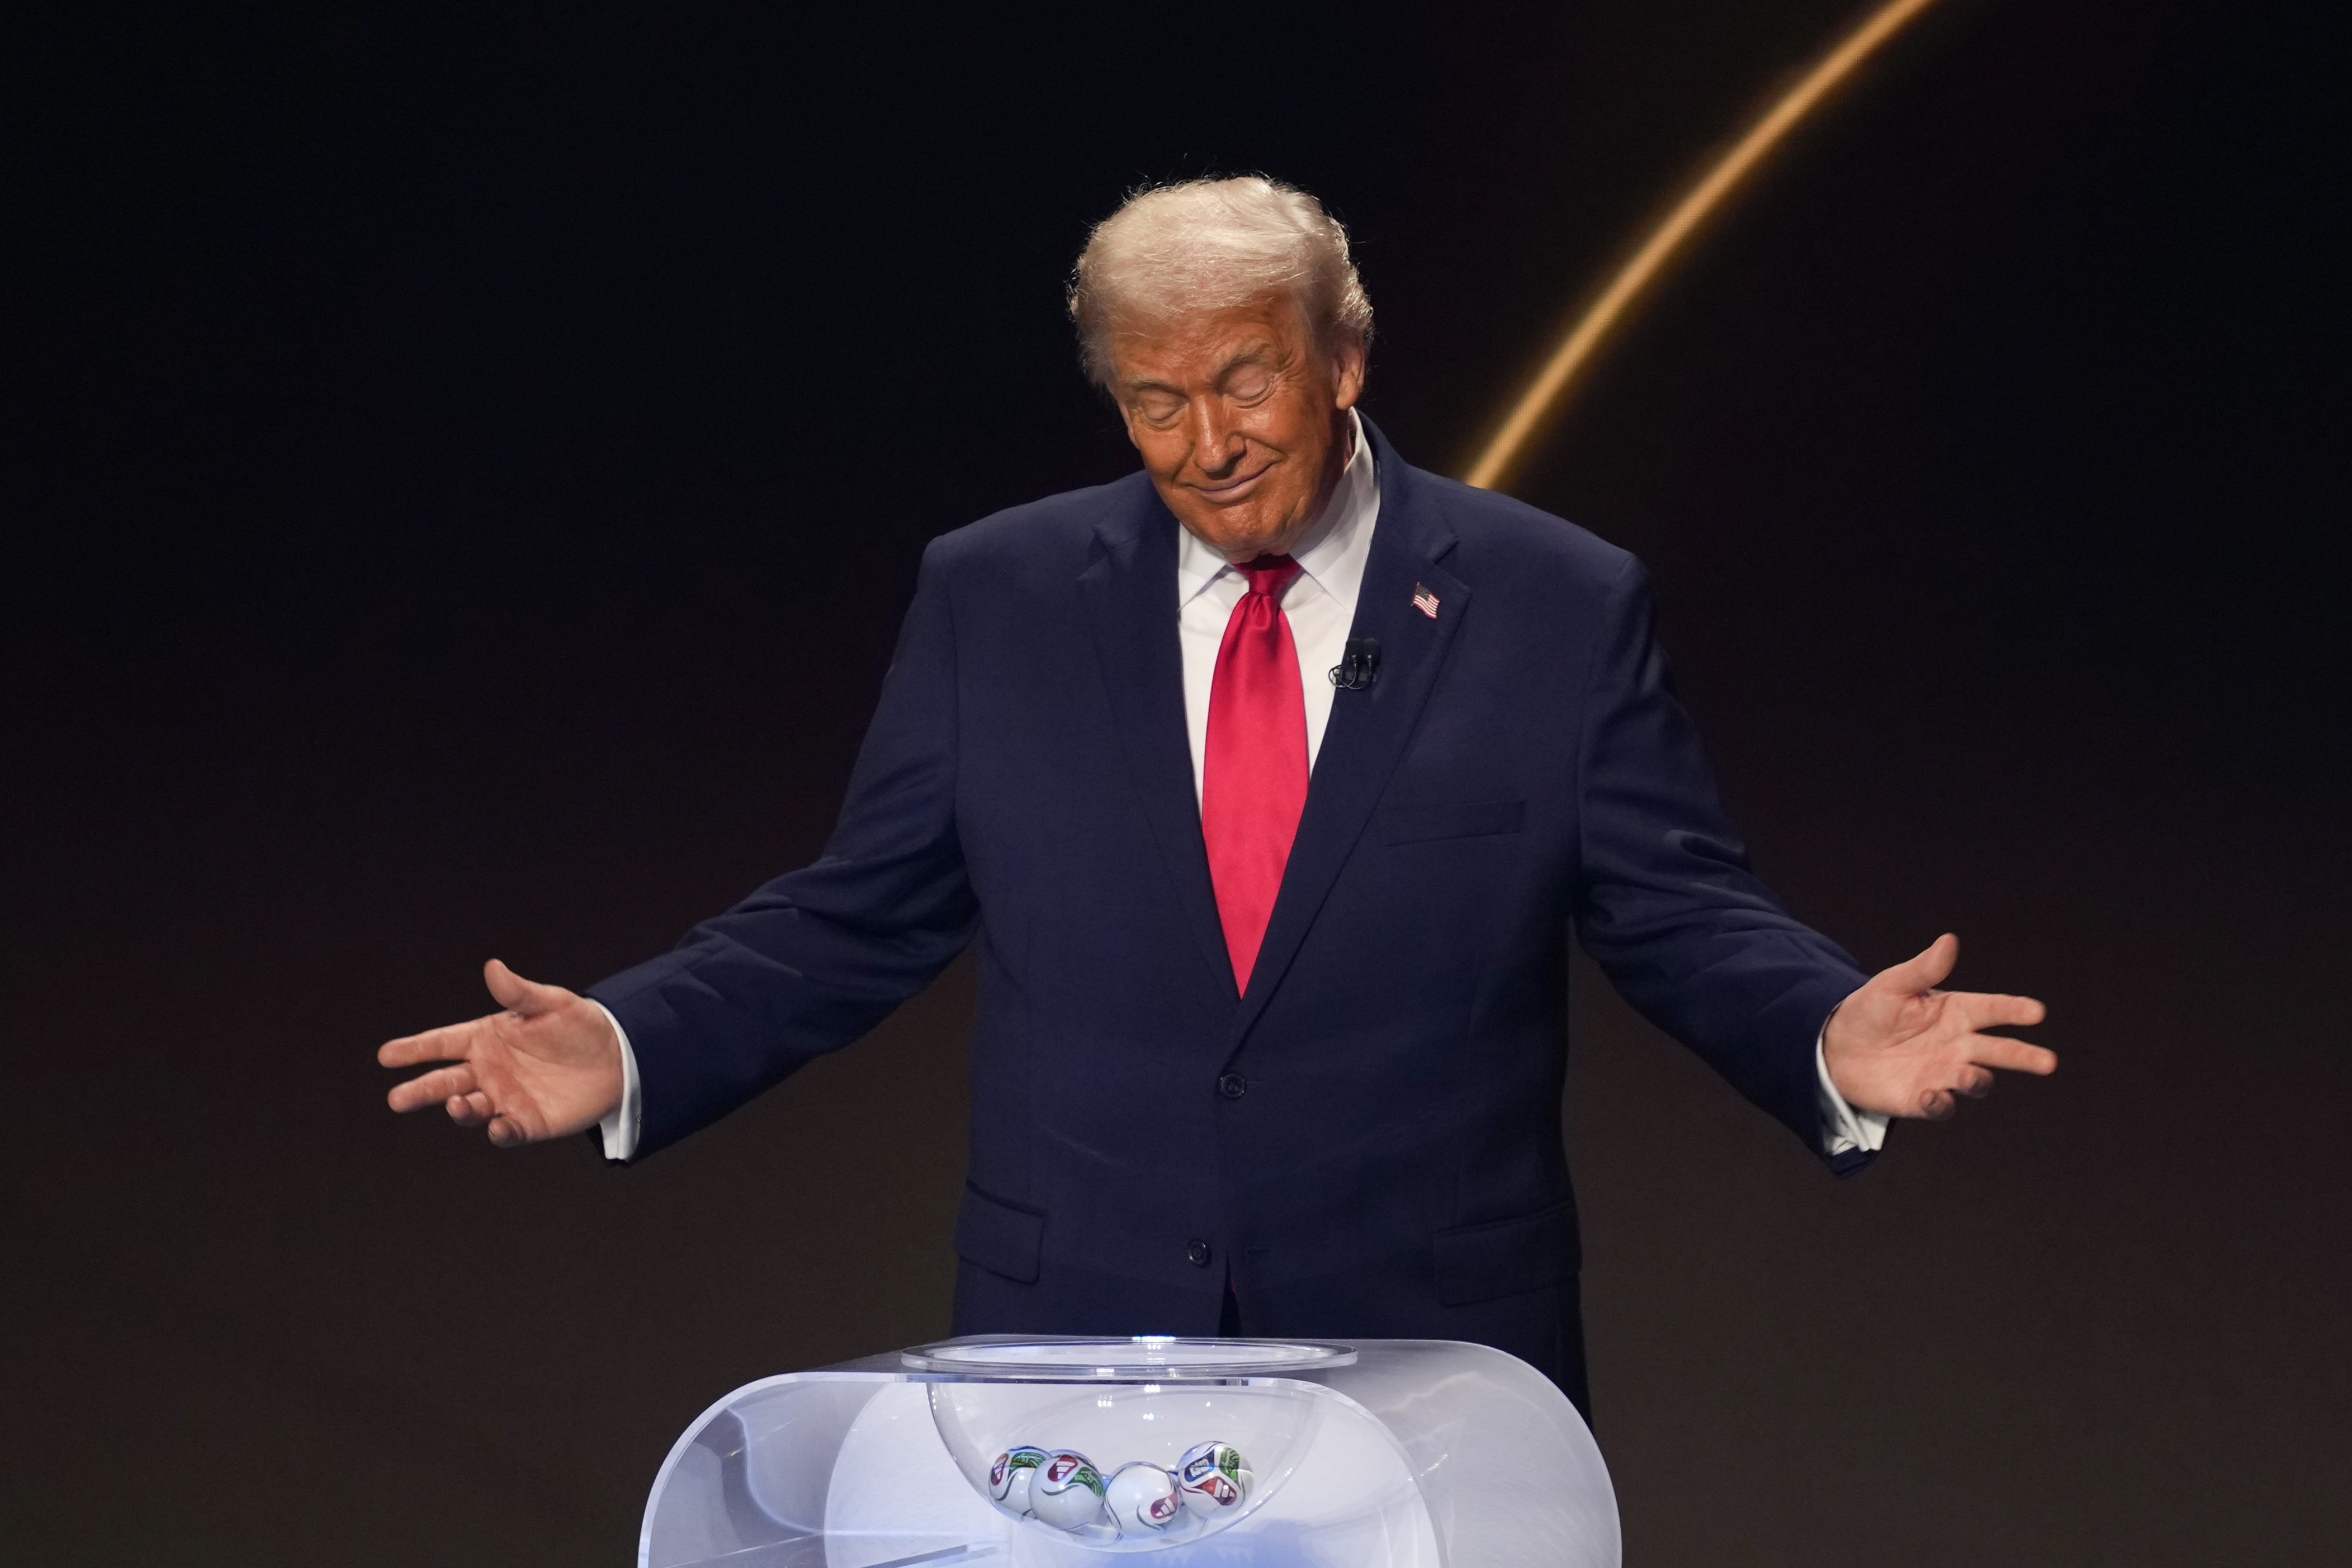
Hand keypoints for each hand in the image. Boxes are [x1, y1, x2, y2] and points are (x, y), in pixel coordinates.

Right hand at [378, 960, 622, 1147]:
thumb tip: (493, 967)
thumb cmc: (579, 1025)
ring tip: (456, 1103)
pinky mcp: (527, 1123)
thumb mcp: (552, 1003)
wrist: (618, 1057)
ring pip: (471, 1108)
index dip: (414, 1049)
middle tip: (397, 1099)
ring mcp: (505, 1099)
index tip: (386, 1055)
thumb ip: (520, 992)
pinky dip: (499, 1131)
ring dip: (460, 1109)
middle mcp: (488, 1071)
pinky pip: (506, 1131)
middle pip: (446, 1082)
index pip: (442, 1043)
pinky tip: (497, 1125)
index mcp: (486, 1038)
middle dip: (420, 1090)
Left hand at [1823, 933, 2054, 1119]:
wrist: (1838, 1046)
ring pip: (1975, 1081)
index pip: (1992, 1010)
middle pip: (1999, 1051)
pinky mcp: (1923, 1098)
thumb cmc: (1872, 1010)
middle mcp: (1958, 1045)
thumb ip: (1923, 969)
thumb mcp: (1892, 985)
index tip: (2037, 1011)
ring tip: (1971, 1074)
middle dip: (2024, 1056)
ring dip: (1977, 1079)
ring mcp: (1943, 1074)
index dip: (2014, 1010)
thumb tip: (1949, 940)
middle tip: (2048, 1061)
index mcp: (1956, 1012)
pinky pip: (1941, 1106)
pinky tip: (1932, 1095)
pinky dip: (1941, 1103)